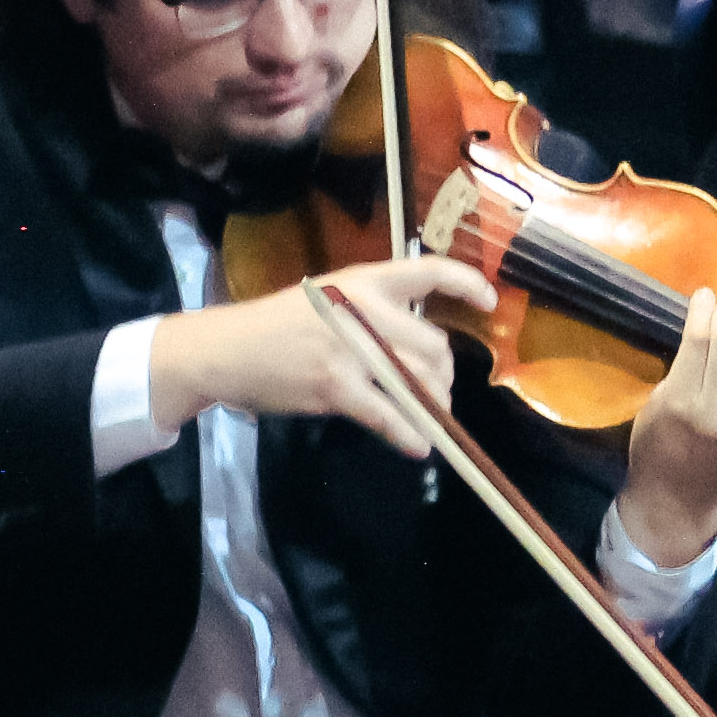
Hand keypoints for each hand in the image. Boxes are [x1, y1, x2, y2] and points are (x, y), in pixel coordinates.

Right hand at [143, 252, 498, 456]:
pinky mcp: (337, 387)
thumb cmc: (276, 324)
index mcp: (363, 281)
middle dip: (443, 375)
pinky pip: (390, 415)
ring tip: (430, 417)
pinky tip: (419, 446)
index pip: (429, 270)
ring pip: (420, 381)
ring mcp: (351, 349)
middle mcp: (362, 310)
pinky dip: (410, 434)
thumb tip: (419, 344)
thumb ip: (372, 312)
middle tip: (436, 391)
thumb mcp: (326, 298)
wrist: (226, 349)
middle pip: (434, 345)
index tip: (490, 302)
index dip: (468, 284)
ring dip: (433, 406)